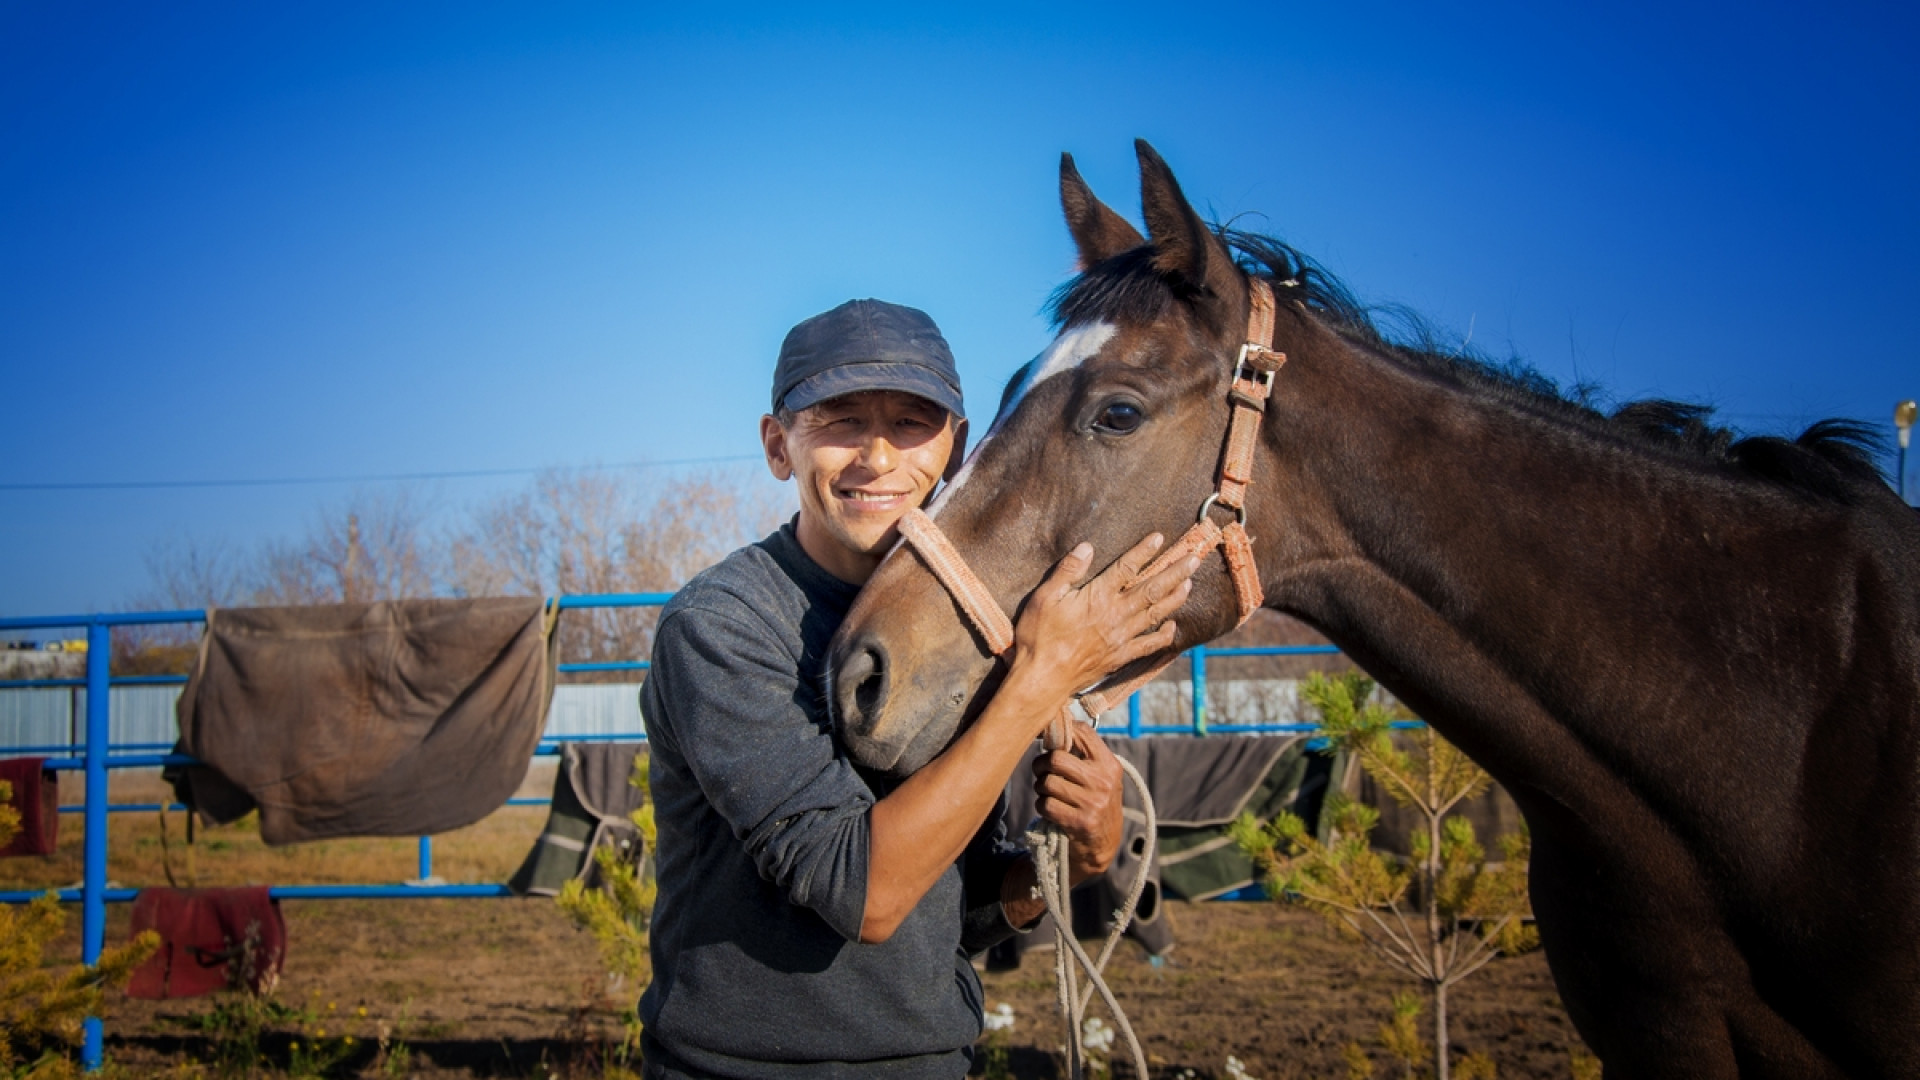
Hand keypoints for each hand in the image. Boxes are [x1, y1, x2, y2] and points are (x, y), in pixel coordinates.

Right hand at [1005, 532, 1196, 725]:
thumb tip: (1087, 547)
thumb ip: (1067, 572)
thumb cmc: (1038, 637)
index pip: (1126, 568)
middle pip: (1152, 589)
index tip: (1159, 537)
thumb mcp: (1043, 598)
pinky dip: (1164, 635)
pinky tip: (1173, 626)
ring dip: (1175, 597)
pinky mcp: (1121, 656)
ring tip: (1190, 583)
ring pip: (1156, 613)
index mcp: (1097, 597)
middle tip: (1194, 559)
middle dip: (1175, 572)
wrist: (1042, 679)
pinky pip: (1149, 645)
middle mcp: (1115, 615)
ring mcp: (1121, 637)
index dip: (1143, 551)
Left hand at [1033, 723, 1124, 882]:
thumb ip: (1084, 754)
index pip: (1082, 732)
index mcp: (1109, 764)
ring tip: (1048, 792)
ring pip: (1047, 782)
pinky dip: (1042, 806)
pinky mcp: (1079, 823)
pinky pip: (1045, 804)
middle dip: (1041, 764)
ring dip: (1041, 788)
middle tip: (1042, 771)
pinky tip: (1051, 809)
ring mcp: (1093, 803)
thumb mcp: (1100, 777)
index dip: (1061, 731)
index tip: (1051, 740)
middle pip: (1056, 757)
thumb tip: (1056, 722)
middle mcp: (1103, 781)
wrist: (1101, 846)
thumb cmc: (1094, 803)